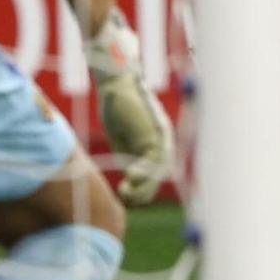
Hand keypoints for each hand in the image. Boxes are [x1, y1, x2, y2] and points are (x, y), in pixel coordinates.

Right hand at [88, 8, 173, 206]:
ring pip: (159, 173)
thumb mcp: (122, 139)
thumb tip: (130, 182)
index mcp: (153, 146)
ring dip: (143, 187)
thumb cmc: (116, 107)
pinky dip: (143, 173)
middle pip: (158, 177)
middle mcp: (162, 143)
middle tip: (124, 197)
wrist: (116, 83)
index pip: (153, 176)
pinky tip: (128, 177)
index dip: (141, 190)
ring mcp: (161, 138)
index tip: (124, 195)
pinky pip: (155, 161)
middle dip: (143, 192)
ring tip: (125, 192)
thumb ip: (129, 157)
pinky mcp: (157, 133)